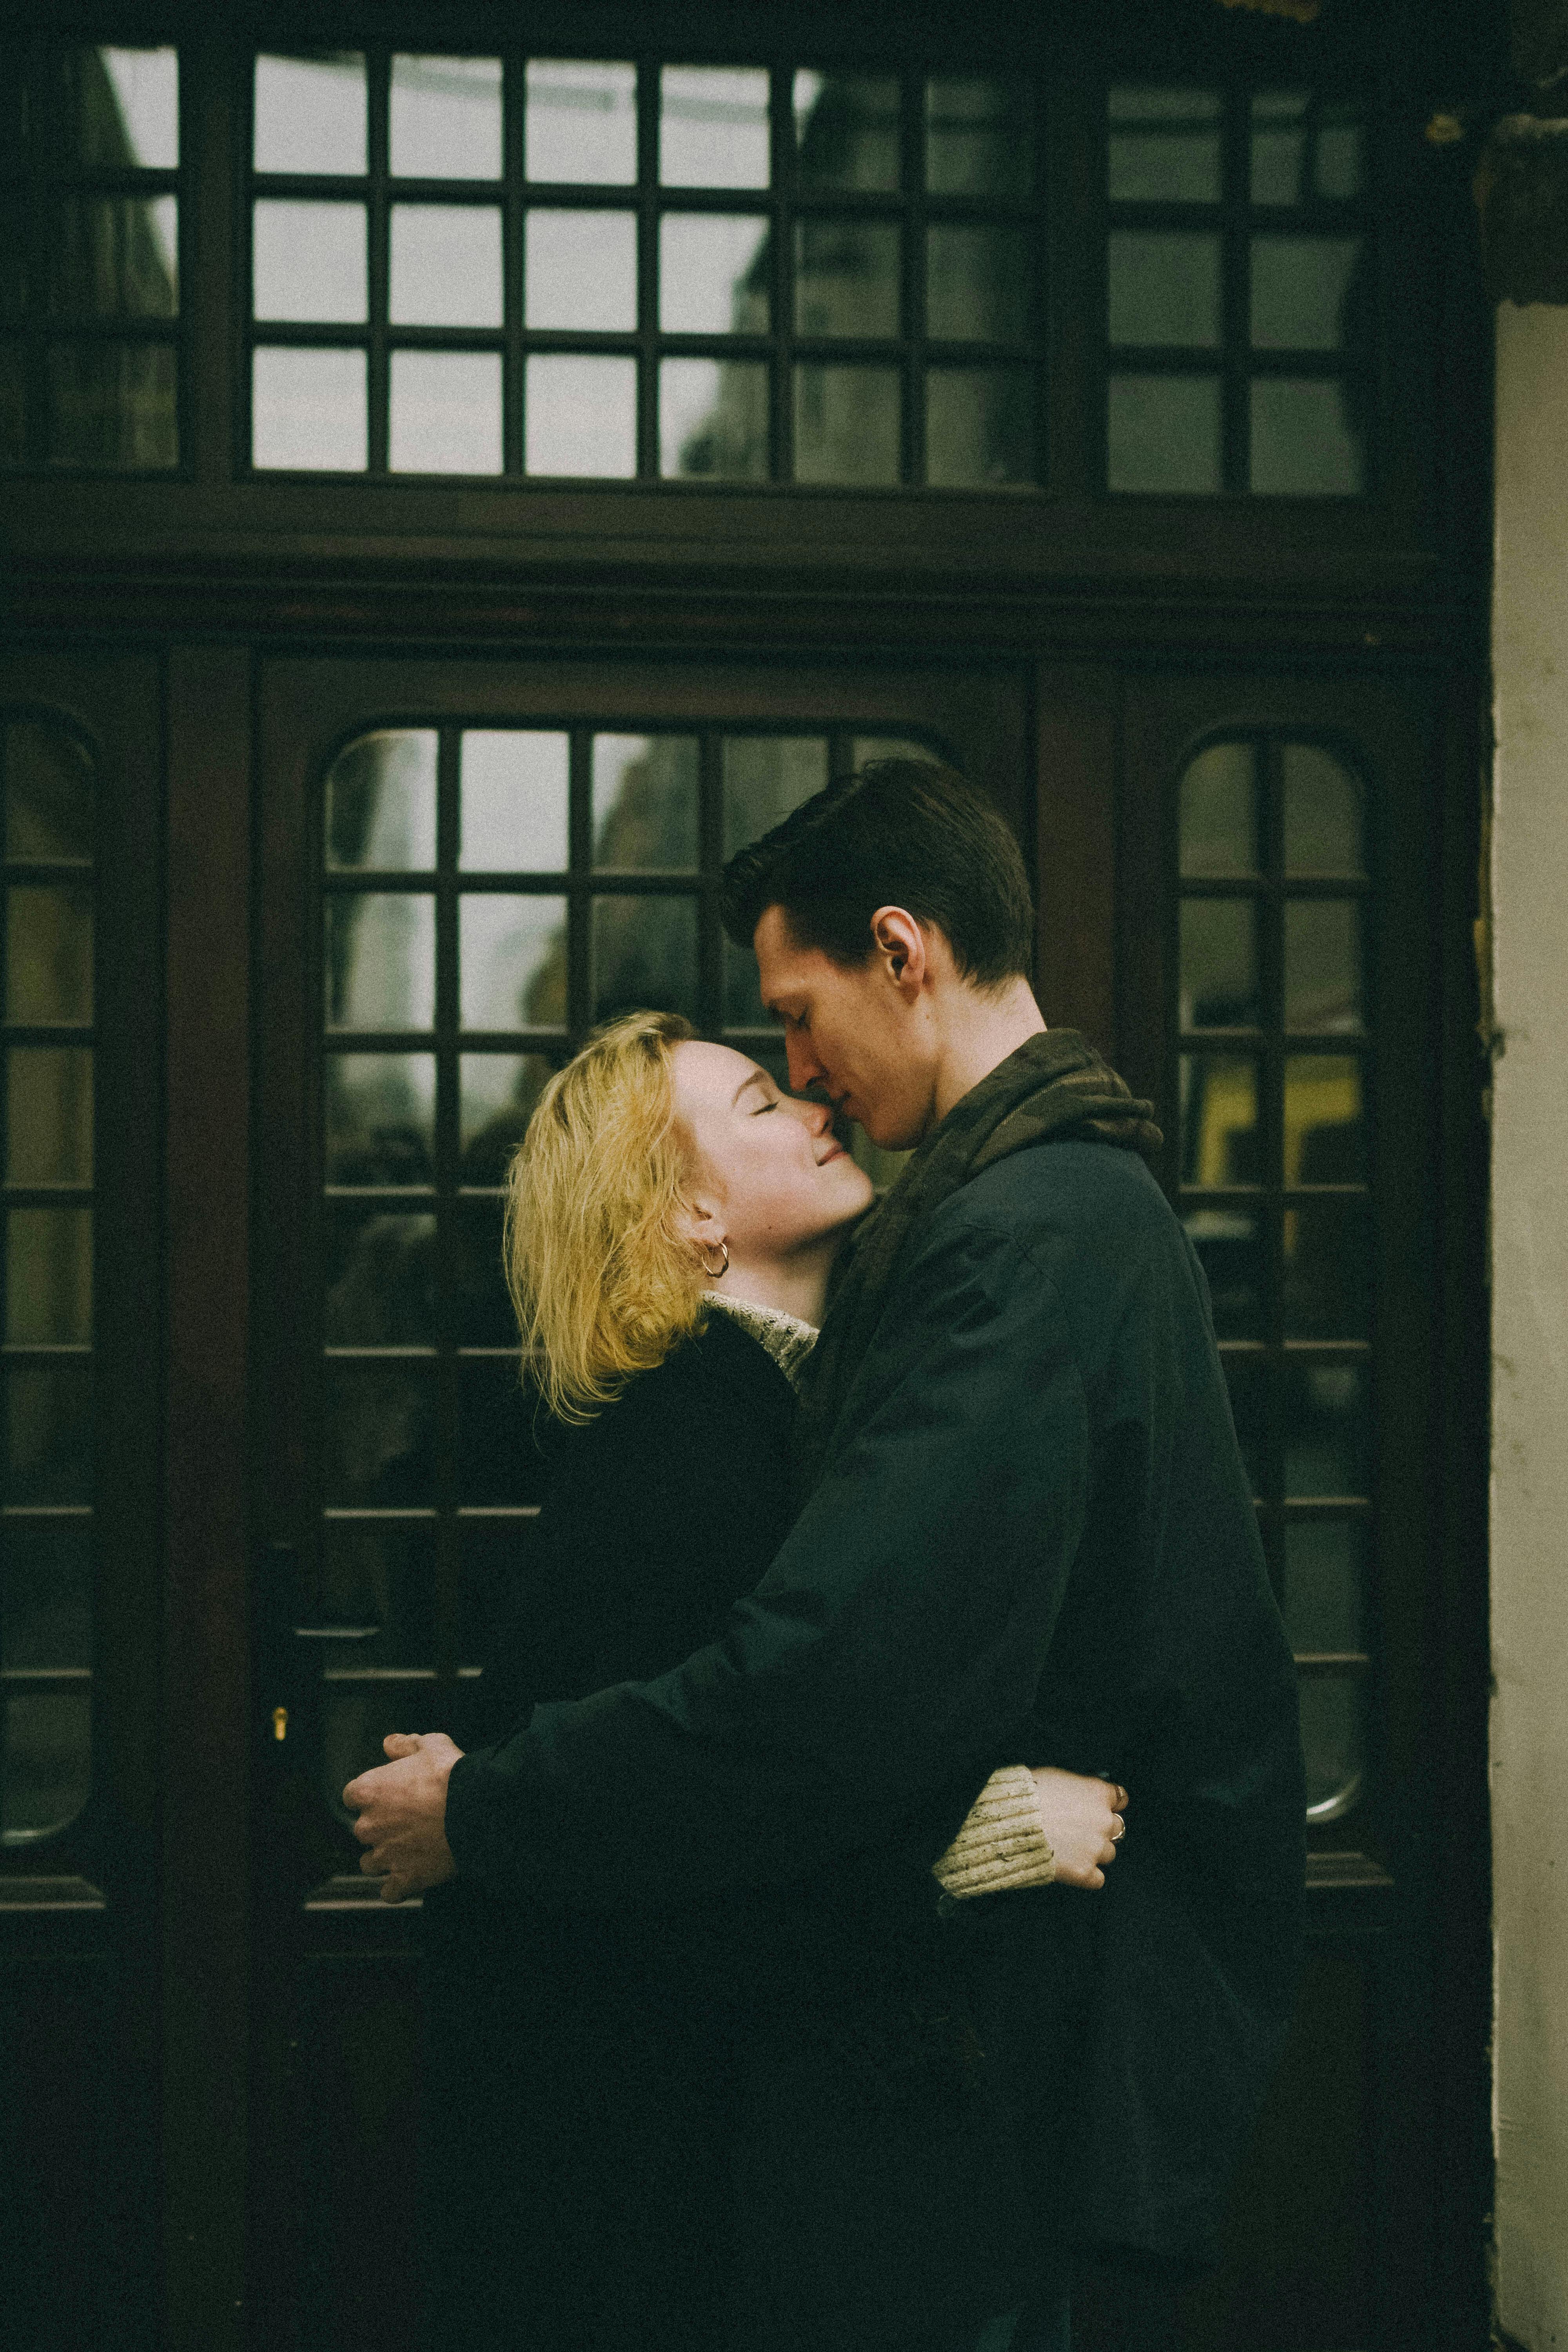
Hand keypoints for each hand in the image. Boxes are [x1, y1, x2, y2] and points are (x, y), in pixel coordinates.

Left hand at [343, 1731, 462, 1903]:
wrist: (475, 1810)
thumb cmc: (452, 1775)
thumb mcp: (432, 1745)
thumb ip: (405, 1744)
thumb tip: (389, 1744)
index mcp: (369, 1791)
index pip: (352, 1796)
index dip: (371, 1796)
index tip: (387, 1796)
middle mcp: (370, 1826)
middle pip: (362, 1831)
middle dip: (380, 1827)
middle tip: (406, 1822)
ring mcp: (385, 1856)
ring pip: (370, 1863)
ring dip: (384, 1858)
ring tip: (408, 1851)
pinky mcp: (404, 1879)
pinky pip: (389, 1893)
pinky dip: (398, 1887)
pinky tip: (412, 1877)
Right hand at [1029, 1768, 1127, 1889]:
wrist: (1010, 1823)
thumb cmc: (1027, 1796)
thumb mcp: (1056, 1776)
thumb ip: (1078, 1786)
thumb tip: (1080, 1793)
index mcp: (1098, 1793)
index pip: (1120, 1798)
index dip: (1108, 1803)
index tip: (1099, 1806)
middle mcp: (1104, 1821)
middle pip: (1116, 1827)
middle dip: (1101, 1828)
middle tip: (1080, 1829)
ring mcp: (1096, 1848)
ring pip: (1108, 1853)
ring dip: (1094, 1851)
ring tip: (1070, 1848)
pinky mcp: (1084, 1872)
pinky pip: (1098, 1879)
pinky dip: (1087, 1874)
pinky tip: (1071, 1867)